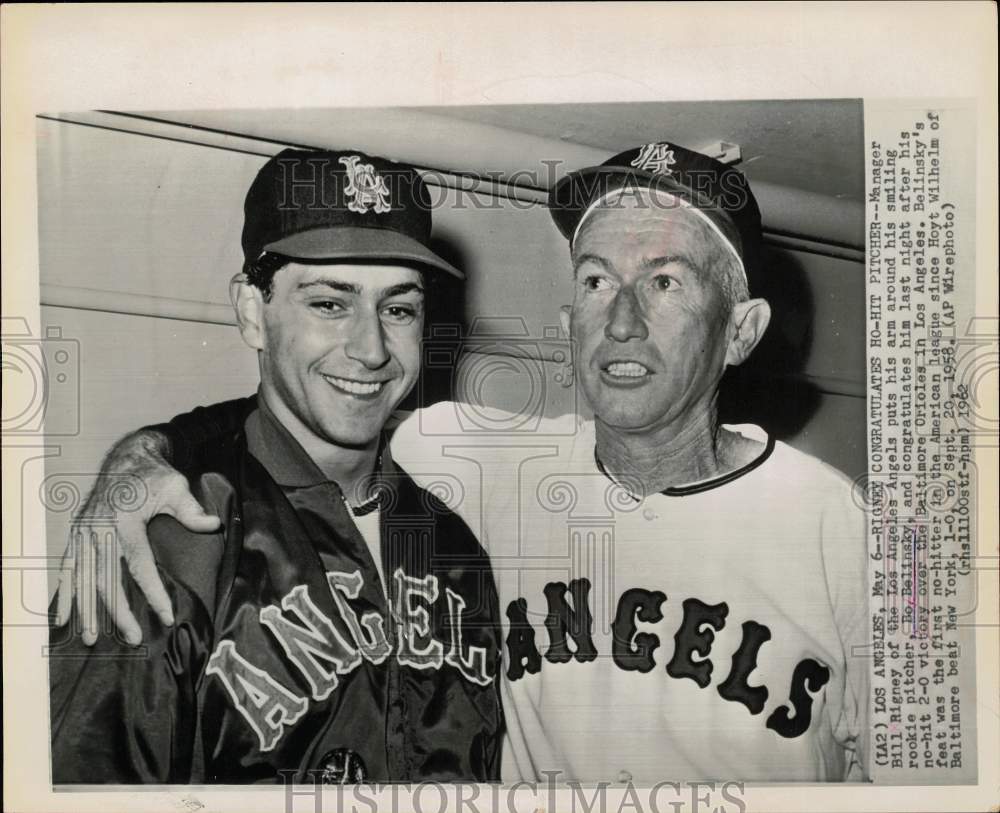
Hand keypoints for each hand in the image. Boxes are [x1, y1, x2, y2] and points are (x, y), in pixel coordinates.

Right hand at [53, 430, 220, 645]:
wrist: (127, 457)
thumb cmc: (155, 475)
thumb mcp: (177, 487)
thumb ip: (192, 511)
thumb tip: (214, 526)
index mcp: (125, 519)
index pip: (139, 564)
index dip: (152, 592)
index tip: (166, 616)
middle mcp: (99, 527)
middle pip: (106, 578)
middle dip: (118, 611)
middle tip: (132, 637)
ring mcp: (84, 532)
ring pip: (83, 578)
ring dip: (87, 609)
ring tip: (92, 638)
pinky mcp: (76, 534)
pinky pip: (66, 567)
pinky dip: (64, 593)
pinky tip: (62, 617)